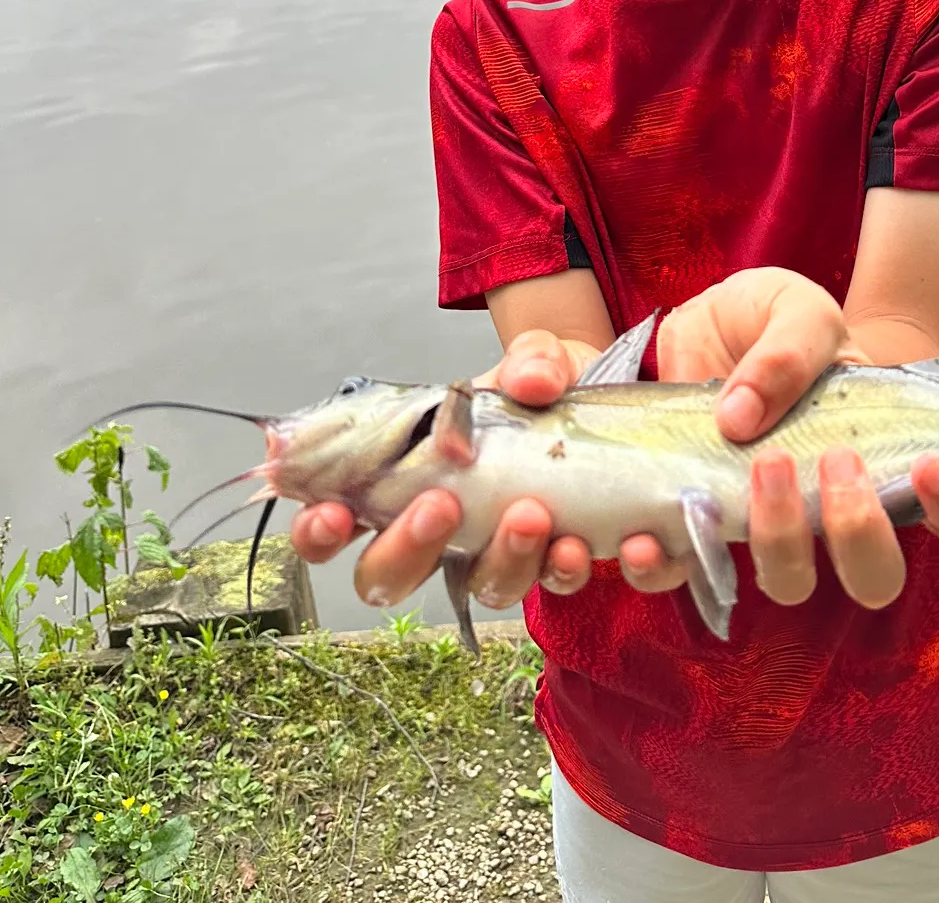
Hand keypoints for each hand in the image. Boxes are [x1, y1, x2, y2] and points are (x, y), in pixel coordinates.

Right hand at [289, 330, 602, 610]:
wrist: (609, 402)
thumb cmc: (544, 386)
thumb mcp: (533, 359)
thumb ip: (529, 362)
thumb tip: (533, 381)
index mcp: (405, 478)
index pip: (335, 522)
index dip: (319, 531)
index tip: (331, 514)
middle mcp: (442, 528)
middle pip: (390, 576)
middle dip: (405, 550)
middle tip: (439, 506)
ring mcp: (496, 549)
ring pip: (478, 588)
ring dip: (500, 560)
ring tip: (531, 514)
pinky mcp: (555, 558)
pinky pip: (555, 584)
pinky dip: (567, 570)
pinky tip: (581, 544)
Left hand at [654, 267, 938, 610]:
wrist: (711, 324)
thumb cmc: (777, 321)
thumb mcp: (795, 310)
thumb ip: (787, 352)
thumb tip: (742, 417)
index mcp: (883, 455)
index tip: (931, 466)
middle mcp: (832, 506)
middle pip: (875, 576)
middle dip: (859, 534)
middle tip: (835, 463)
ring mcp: (769, 524)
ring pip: (791, 583)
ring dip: (779, 539)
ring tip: (761, 466)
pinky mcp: (701, 525)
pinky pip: (689, 572)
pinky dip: (667, 566)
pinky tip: (648, 537)